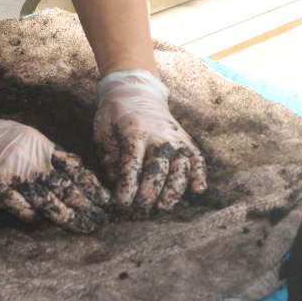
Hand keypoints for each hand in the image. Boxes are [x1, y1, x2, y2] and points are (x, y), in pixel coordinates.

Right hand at [0, 106, 109, 232]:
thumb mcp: (19, 137)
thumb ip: (42, 155)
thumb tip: (67, 173)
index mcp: (39, 145)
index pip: (75, 167)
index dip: (92, 185)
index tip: (106, 199)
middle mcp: (31, 160)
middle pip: (67, 186)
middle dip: (88, 205)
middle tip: (103, 220)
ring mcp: (14, 176)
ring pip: (50, 201)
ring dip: (70, 217)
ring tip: (85, 227)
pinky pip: (23, 210)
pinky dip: (34, 218)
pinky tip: (43, 225)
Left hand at [94, 70, 206, 215]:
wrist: (138, 92)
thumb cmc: (115, 115)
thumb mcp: (102, 129)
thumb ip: (108, 155)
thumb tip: (116, 180)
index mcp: (135, 131)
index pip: (133, 163)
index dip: (128, 185)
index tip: (122, 202)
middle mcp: (160, 136)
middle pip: (159, 169)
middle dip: (150, 193)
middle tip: (140, 208)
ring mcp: (176, 139)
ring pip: (181, 169)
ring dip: (173, 191)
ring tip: (163, 207)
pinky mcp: (186, 142)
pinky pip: (198, 160)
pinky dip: (199, 175)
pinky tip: (197, 190)